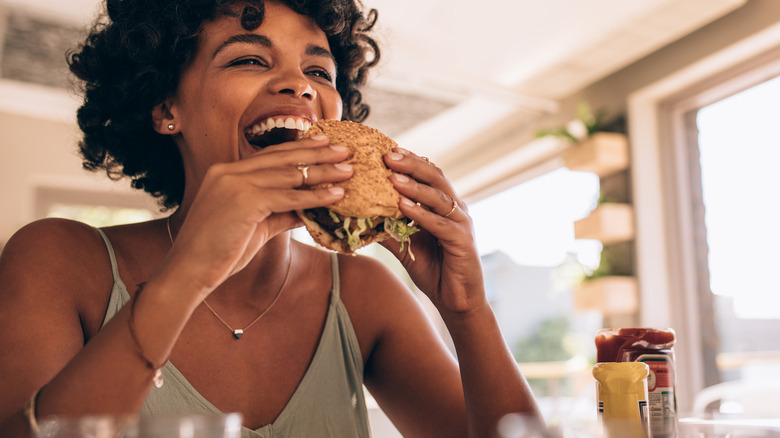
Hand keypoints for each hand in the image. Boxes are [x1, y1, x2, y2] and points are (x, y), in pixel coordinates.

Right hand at [162, 136, 352, 296]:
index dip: (299, 149)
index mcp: (226, 173)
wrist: (190, 271)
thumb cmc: (219, 252)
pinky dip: (315, 196)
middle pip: (282, 158)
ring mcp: (235, 184)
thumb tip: (308, 210)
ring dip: (323, 172)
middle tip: (344, 149)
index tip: (324, 144)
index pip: (270, 156)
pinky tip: (335, 195)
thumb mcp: (255, 226)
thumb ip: (280, 213)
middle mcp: (229, 172)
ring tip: (348, 171)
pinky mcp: (244, 201)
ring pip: (289, 174)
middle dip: (317, 152)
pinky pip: (288, 197)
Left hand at [380, 148, 486, 313]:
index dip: (409, 161)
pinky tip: (403, 206)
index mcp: (444, 205)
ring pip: (438, 197)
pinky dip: (421, 213)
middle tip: (387, 154)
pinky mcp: (462, 241)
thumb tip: (360, 216)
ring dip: (414, 186)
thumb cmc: (434, 270)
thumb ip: (389, 229)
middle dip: (411, 164)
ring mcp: (462, 224)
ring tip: (392, 176)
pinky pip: (440, 223)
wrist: (456, 301)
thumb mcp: (406, 246)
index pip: (428, 174)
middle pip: (435, 177)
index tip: (386, 150)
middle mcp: (456, 209)